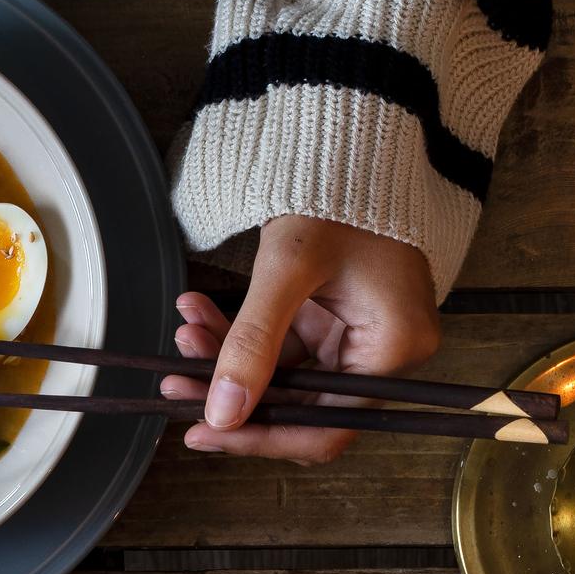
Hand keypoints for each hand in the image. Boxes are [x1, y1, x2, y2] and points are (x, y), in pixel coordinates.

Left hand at [162, 215, 441, 463]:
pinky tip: (202, 314)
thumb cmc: (338, 191)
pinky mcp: (338, 322)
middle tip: (178, 384)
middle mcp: (387, 355)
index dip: (263, 436)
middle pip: (302, 408)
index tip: (206, 431)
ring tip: (184, 333)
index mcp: (396, 350)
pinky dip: (243, 336)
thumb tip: (220, 415)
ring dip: (229, 360)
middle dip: (235, 393)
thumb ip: (253, 344)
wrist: (351, 137)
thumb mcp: (288, 268)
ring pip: (286, 380)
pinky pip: (285, 349)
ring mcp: (361, 338)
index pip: (326, 426)